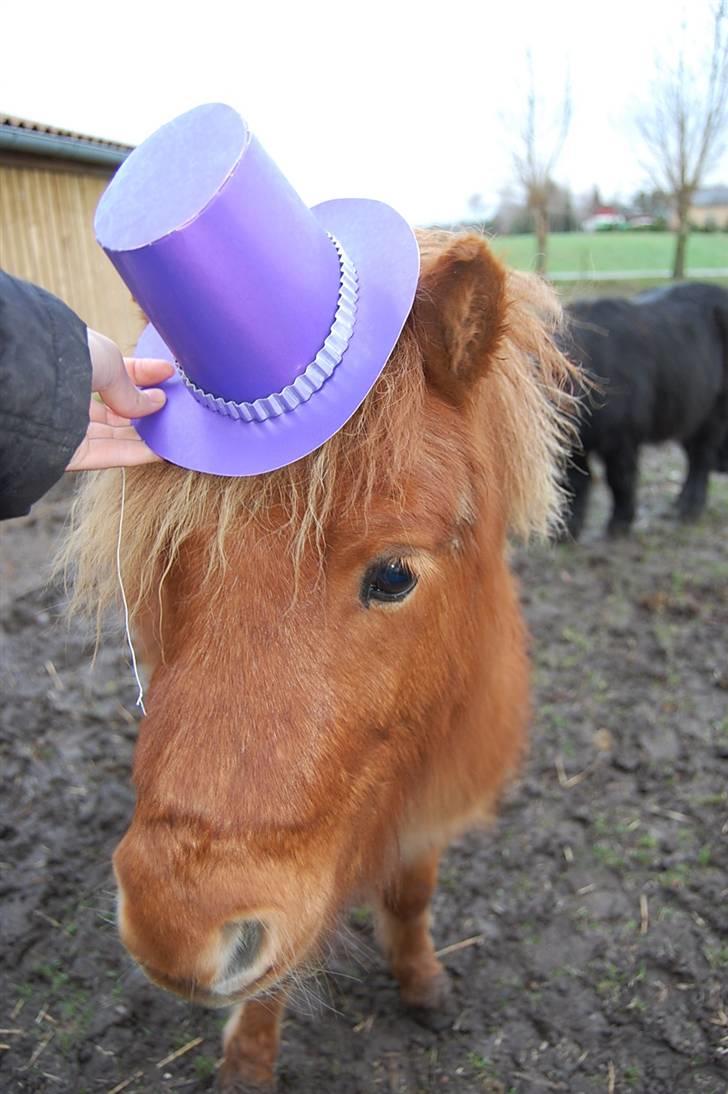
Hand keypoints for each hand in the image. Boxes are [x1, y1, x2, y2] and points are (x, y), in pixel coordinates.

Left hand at [67, 331, 173, 471]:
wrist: (33, 377)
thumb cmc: (67, 355)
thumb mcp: (109, 361)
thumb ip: (132, 388)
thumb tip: (155, 404)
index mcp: (76, 367)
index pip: (117, 375)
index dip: (144, 375)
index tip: (169, 374)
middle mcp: (72, 397)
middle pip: (117, 410)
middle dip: (147, 410)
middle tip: (174, 407)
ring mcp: (71, 427)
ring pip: (116, 436)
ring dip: (147, 435)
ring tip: (174, 431)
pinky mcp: (72, 453)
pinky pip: (110, 455)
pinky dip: (138, 454)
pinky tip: (162, 450)